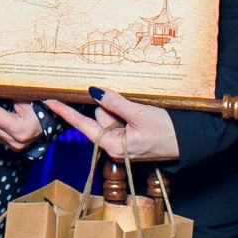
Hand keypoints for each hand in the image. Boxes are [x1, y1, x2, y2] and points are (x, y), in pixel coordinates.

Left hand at [45, 87, 180, 163]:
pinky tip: (142, 118)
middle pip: (99, 117)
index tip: (49, 101)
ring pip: (110, 116)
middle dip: (110, 108)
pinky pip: (120, 120)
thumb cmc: (167, 131)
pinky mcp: (128, 138)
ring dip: (122, 110)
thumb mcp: (139, 113)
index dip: (65, 111)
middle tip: (134, 111)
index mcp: (112, 144)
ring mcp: (120, 143)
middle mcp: (112, 146)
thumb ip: (114, 102)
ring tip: (142, 116)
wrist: (188, 142)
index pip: (83, 125)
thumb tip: (93, 91)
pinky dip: (126, 114)